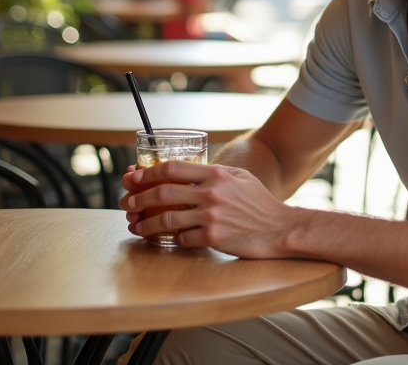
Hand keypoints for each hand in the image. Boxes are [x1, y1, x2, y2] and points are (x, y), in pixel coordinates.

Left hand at [120, 160, 295, 256]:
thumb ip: (214, 174)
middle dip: (138, 198)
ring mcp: (211, 216)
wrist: (279, 228)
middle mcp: (211, 193)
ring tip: (136, 225)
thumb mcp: (239, 178)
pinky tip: (166, 239)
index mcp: (215, 174)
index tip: (134, 178)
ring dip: (146, 224)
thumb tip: (187, 172)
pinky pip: (182, 239)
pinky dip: (172, 239)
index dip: (148, 173)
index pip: (172, 168)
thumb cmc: (260, 203)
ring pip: (166, 219)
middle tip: (127, 203)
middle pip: (162, 193)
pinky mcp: (213, 238)